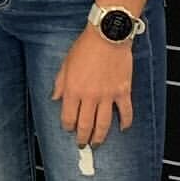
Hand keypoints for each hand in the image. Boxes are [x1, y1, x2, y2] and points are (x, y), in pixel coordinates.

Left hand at [52, 27, 134, 148]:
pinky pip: (125, 112)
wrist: (107, 36)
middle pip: (85, 125)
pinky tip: (123, 128)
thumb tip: (55, 97)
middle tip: (83, 144)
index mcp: (73, 90)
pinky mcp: (123, 91)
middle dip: (83, 138)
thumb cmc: (86, 47)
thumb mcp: (66, 63)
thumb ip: (60, 83)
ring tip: (98, 143)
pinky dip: (125, 123)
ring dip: (100, 137)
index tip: (69, 130)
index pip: (68, 117)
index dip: (68, 126)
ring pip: (104, 124)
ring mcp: (107, 96)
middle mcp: (89, 96)